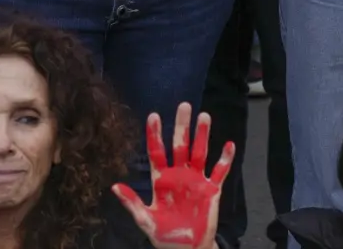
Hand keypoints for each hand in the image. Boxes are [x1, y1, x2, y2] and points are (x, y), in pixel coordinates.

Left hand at [113, 104, 231, 248]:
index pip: (157, 152)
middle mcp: (179, 175)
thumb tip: (114, 186)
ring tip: (204, 116)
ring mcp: (196, 181)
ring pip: (199, 153)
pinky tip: (228, 145)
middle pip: (180, 145)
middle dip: (182, 126)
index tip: (154, 115)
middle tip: (184, 105)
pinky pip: (219, 172)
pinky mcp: (211, 191)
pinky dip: (224, 159)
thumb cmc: (164, 235)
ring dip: (202, 135)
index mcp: (161, 180)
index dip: (155, 134)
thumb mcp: (145, 219)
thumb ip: (132, 202)